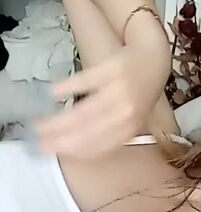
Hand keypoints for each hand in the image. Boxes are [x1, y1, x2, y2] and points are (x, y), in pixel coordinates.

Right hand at [34, 43, 170, 157]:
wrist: (153, 59)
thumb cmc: (137, 92)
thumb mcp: (128, 118)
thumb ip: (107, 133)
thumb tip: (71, 147)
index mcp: (129, 129)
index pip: (97, 146)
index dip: (70, 151)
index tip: (48, 153)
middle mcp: (126, 113)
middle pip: (88, 132)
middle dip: (59, 139)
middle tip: (36, 140)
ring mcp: (120, 91)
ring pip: (85, 112)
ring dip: (58, 120)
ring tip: (38, 123)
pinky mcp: (113, 69)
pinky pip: (87, 81)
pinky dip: (68, 88)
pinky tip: (52, 93)